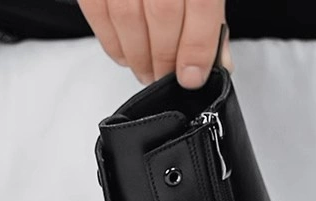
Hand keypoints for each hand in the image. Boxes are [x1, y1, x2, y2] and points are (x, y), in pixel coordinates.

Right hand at [78, 0, 231, 88]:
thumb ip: (211, 18)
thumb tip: (218, 63)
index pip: (200, 5)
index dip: (196, 48)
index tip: (191, 77)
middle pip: (161, 14)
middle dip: (165, 59)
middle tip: (165, 78)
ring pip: (127, 15)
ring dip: (138, 55)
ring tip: (146, 71)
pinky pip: (97, 9)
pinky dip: (110, 40)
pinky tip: (124, 53)